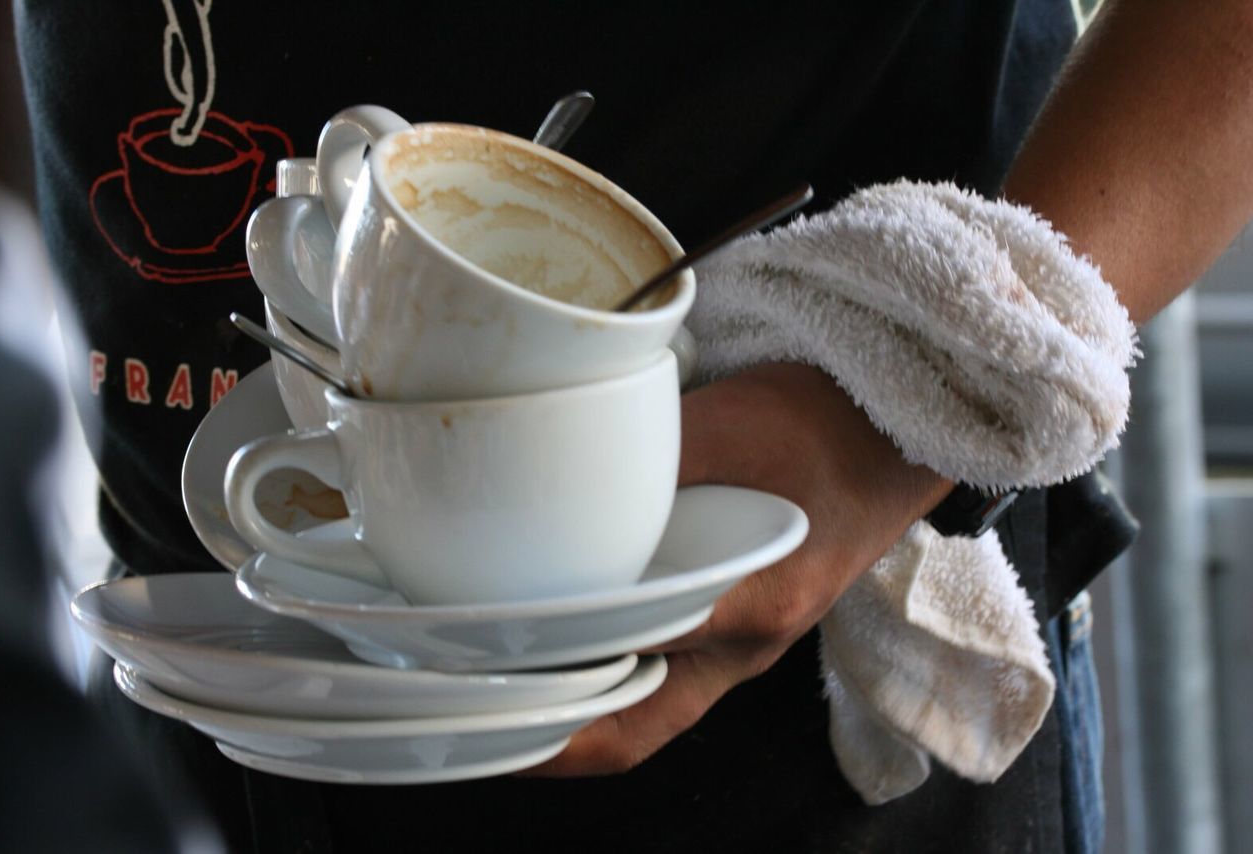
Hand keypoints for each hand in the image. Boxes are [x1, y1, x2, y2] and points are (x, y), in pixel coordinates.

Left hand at [525, 362, 950, 775]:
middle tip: (476, 708)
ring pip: (650, 706)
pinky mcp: (739, 621)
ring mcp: (746, 642)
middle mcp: (748, 643)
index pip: (636, 668)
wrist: (891, 434)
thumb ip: (647, 461)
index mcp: (752, 603)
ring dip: (579, 709)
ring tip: (501, 686)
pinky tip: (562, 647)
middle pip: (638, 725)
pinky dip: (610, 674)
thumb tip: (558, 476)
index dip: (557, 692)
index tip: (489, 686)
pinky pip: (665, 672)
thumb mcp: (728, 426)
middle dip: (555, 735)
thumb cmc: (823, 426)